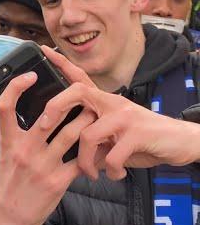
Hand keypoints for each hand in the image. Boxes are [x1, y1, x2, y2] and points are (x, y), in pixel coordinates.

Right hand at [0, 71, 95, 224]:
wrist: (12, 215)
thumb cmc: (11, 180)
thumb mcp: (6, 153)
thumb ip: (17, 132)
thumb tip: (30, 108)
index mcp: (9, 141)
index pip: (5, 106)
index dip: (16, 86)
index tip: (31, 74)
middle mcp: (25, 150)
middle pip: (49, 114)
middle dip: (69, 101)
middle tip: (81, 93)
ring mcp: (42, 165)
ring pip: (72, 133)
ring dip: (87, 121)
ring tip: (95, 114)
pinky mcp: (58, 181)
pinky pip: (81, 160)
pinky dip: (92, 151)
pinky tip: (98, 145)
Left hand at [38, 45, 199, 179]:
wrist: (182, 142)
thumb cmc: (143, 140)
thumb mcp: (114, 136)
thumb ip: (92, 138)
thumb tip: (69, 153)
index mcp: (105, 102)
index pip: (79, 77)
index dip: (61, 63)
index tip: (43, 49)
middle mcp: (113, 103)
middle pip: (76, 93)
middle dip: (55, 108)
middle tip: (44, 127)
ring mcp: (125, 116)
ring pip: (88, 135)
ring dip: (85, 162)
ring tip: (90, 174)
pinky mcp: (137, 133)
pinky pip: (111, 156)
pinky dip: (111, 171)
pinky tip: (116, 174)